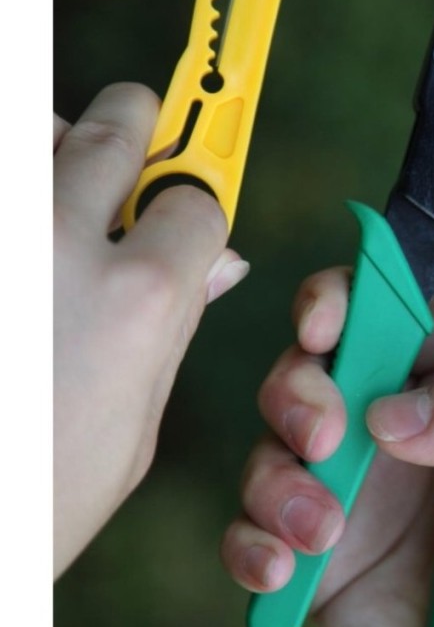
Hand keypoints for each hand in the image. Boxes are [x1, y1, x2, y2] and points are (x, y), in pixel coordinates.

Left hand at [54, 82, 249, 577]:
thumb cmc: (32, 503)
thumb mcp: (134, 429)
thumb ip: (176, 327)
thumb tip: (218, 267)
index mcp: (138, 300)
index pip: (196, 201)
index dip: (196, 208)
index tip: (184, 208)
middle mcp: (58, 243)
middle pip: (118, 124)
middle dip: (139, 123)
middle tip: (136, 132)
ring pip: (33, 127)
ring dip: (53, 144)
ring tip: (51, 194)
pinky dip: (14, 177)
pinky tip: (19, 235)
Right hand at [222, 267, 433, 626]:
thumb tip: (396, 409)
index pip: (406, 316)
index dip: (356, 299)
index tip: (326, 321)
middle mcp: (408, 436)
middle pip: (322, 365)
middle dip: (303, 387)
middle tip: (325, 437)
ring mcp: (358, 494)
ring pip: (276, 439)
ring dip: (279, 477)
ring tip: (321, 532)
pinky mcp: (316, 555)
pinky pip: (252, 523)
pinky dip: (251, 540)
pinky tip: (284, 570)